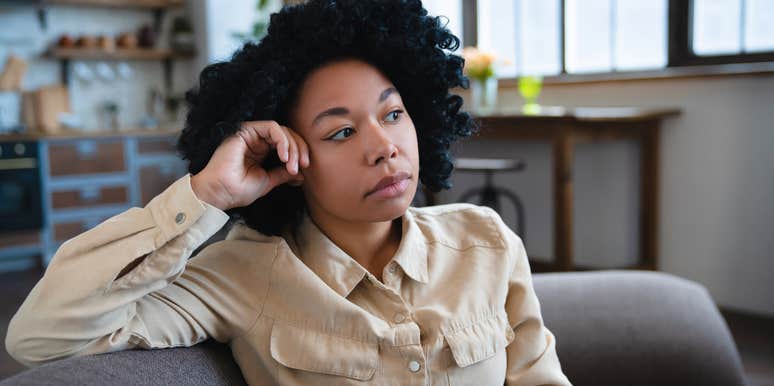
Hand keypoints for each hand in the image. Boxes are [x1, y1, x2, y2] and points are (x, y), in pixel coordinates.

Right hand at [190, 121, 309, 210]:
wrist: (221, 193)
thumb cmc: (239, 190)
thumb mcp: (269, 181)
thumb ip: (284, 173)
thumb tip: (302, 173)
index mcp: (262, 151)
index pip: (287, 144)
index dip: (300, 153)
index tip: (305, 169)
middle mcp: (257, 140)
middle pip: (288, 135)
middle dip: (300, 149)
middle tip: (303, 165)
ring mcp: (252, 134)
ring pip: (282, 130)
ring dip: (293, 146)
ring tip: (293, 164)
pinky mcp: (246, 130)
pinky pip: (272, 127)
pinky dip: (282, 140)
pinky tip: (284, 156)